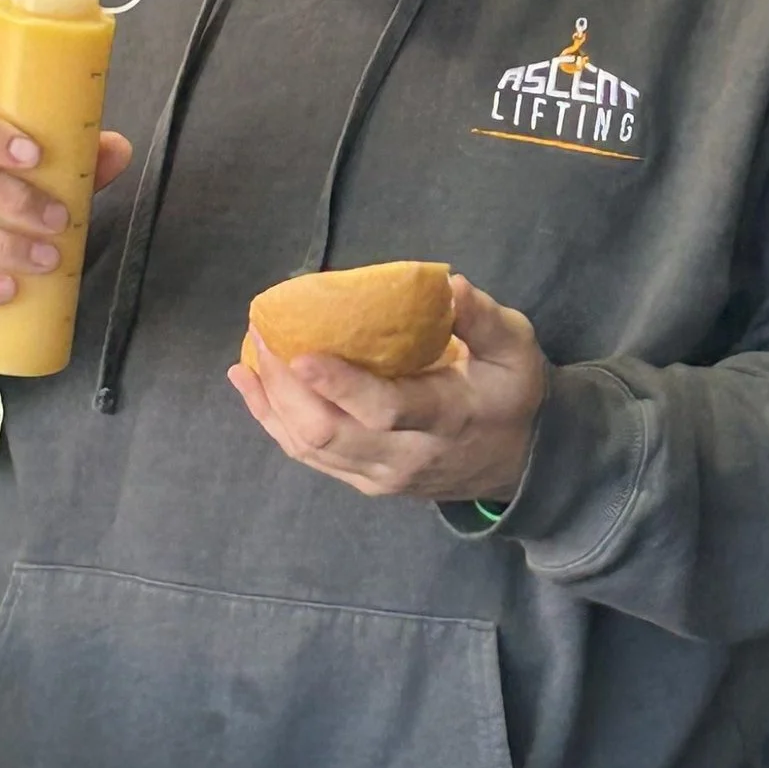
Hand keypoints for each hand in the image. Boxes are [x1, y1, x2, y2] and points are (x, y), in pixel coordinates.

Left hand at [229, 275, 547, 504]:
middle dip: (284, 386)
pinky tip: (253, 390)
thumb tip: (450, 285)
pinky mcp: (364, 482)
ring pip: (309, 448)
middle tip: (262, 336)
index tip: (300, 352)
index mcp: (445, 418)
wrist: (521, 464)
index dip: (339, 384)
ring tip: (246, 360)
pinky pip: (310, 456)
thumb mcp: (515, 350)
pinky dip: (275, 423)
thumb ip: (484, 320)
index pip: (384, 409)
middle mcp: (406, 455)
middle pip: (328, 432)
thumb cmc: (513, 395)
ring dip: (270, 404)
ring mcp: (380, 476)